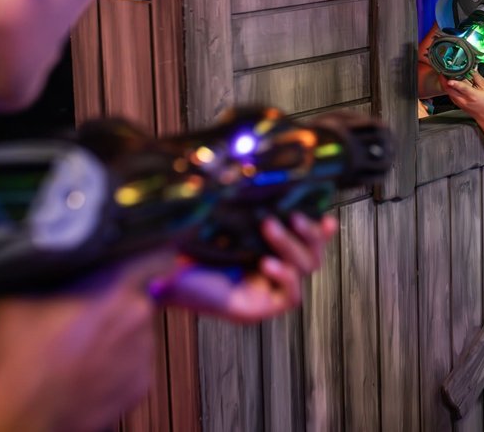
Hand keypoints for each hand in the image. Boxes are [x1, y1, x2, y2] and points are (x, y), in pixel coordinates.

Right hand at [0, 250, 175, 431]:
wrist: (21, 414)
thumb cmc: (21, 355)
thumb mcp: (23, 290)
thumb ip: (56, 268)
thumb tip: (61, 258)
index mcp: (116, 284)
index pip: (156, 255)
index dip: (151, 254)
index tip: (147, 257)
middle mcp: (138, 315)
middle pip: (136, 298)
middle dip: (114, 303)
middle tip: (82, 315)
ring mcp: (143, 352)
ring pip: (135, 333)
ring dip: (115, 335)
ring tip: (78, 349)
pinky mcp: (141, 384)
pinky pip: (134, 364)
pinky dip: (117, 366)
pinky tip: (86, 371)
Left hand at [153, 213, 337, 323]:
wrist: (158, 274)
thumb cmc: (184, 246)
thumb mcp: (220, 219)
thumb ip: (241, 204)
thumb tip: (255, 174)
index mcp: (266, 249)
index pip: (305, 239)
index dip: (320, 229)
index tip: (326, 214)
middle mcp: (270, 270)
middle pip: (313, 254)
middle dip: (309, 233)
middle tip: (293, 216)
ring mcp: (266, 291)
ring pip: (305, 270)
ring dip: (291, 246)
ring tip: (269, 228)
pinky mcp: (257, 310)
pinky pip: (290, 297)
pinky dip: (285, 278)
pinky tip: (268, 264)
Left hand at [441, 70, 483, 118]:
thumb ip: (476, 77)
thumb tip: (470, 69)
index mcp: (473, 95)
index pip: (462, 88)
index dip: (455, 83)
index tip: (449, 80)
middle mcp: (464, 100)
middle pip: (450, 90)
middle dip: (444, 81)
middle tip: (442, 72)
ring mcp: (459, 103)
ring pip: (448, 92)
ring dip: (445, 84)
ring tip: (444, 75)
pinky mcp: (457, 103)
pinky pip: (450, 94)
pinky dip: (448, 88)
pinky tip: (449, 83)